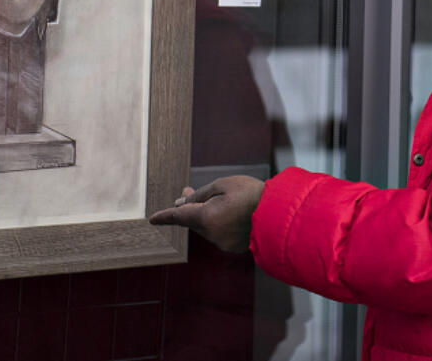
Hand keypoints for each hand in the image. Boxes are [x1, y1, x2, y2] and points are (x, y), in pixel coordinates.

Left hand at [148, 175, 264, 252]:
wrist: (279, 214)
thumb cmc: (251, 194)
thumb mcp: (223, 185)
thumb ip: (200, 195)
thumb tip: (183, 201)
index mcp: (206, 218)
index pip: (179, 217)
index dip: (165, 216)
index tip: (152, 218)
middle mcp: (212, 235)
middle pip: (194, 221)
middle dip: (190, 208)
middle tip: (188, 192)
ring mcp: (224, 243)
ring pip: (208, 228)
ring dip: (207, 215)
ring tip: (221, 199)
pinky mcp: (235, 247)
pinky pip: (221, 233)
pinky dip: (221, 223)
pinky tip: (233, 213)